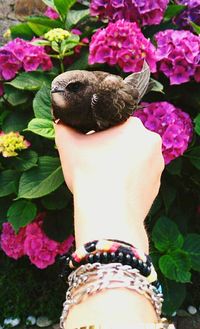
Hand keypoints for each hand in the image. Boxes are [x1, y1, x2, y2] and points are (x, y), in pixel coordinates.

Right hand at [55, 117, 163, 249]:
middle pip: (128, 141)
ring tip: (106, 178)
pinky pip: (141, 178)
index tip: (92, 146)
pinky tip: (116, 190)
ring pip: (136, 159)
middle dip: (114, 149)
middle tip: (98, 162)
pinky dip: (130, 181)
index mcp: (134, 126)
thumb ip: (63, 126)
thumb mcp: (68, 145)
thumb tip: (61, 121)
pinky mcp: (157, 186)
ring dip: (124, 165)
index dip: (102, 134)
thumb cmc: (89, 175)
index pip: (116, 123)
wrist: (108, 215)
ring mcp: (158, 166)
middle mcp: (152, 142)